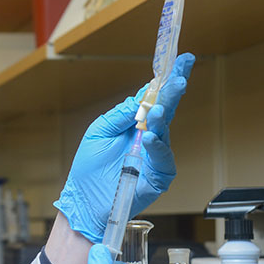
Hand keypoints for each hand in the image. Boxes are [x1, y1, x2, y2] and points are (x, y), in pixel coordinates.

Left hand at [54, 52, 194, 241]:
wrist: (84, 203)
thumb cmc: (88, 170)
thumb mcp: (98, 133)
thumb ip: (118, 115)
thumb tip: (139, 98)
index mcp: (135, 125)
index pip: (154, 99)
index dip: (166, 81)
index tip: (180, 61)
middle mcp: (149, 138)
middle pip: (166, 110)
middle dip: (174, 92)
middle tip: (180, 76)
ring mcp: (155, 157)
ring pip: (165, 132)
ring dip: (161, 119)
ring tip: (156, 111)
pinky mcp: (158, 176)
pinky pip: (163, 158)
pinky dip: (157, 146)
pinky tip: (149, 137)